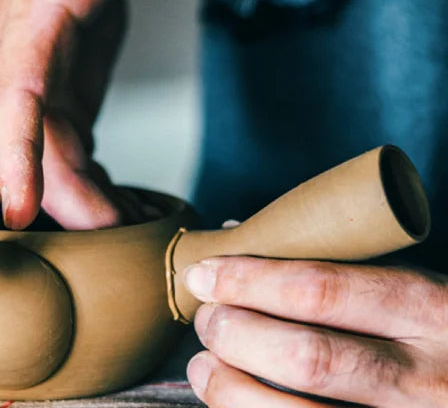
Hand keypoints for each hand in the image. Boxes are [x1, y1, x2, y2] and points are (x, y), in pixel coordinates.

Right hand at [0, 0, 209, 228]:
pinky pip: (77, 170)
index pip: (12, 103)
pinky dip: (103, 196)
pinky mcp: (63, 121)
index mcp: (28, 37)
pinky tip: (132, 213)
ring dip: (94, 210)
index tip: (19, 211)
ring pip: (59, 174)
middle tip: (124, 238)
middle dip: (76, 205)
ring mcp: (42, 108)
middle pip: (40, 157)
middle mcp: (24, 81)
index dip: (14, 158)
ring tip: (140, 233)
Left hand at [183, 256, 447, 406]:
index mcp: (428, 310)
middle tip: (207, 320)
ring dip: (232, 390)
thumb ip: (337, 268)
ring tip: (203, 367)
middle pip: (307, 356)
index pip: (322, 289)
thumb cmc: (438, 331)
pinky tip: (235, 402)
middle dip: (236, 333)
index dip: (249, 281)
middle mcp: (424, 376)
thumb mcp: (410, 289)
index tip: (204, 275)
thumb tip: (243, 236)